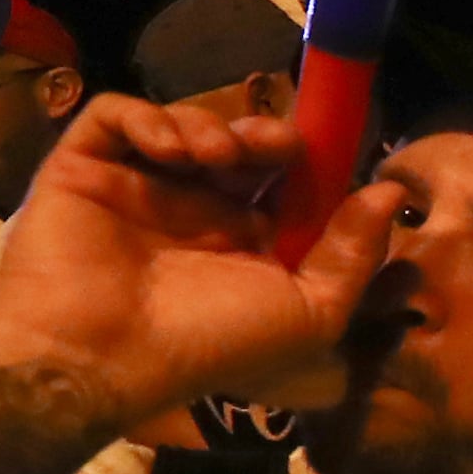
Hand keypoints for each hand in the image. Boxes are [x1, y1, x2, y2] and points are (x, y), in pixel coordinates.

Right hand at [0, 91, 400, 423]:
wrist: (103, 355)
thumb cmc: (211, 341)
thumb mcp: (309, 312)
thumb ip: (353, 254)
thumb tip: (390, 193)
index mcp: (243, 245)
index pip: (282, 184)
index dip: (306, 163)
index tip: (324, 153)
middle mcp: (191, 213)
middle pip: (238, 147)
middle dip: (265, 136)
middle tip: (278, 145)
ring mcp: (136, 188)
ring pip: (183, 126)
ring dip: (211, 126)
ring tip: (218, 155)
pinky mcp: (83, 168)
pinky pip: (113, 117)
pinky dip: (146, 117)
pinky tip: (169, 147)